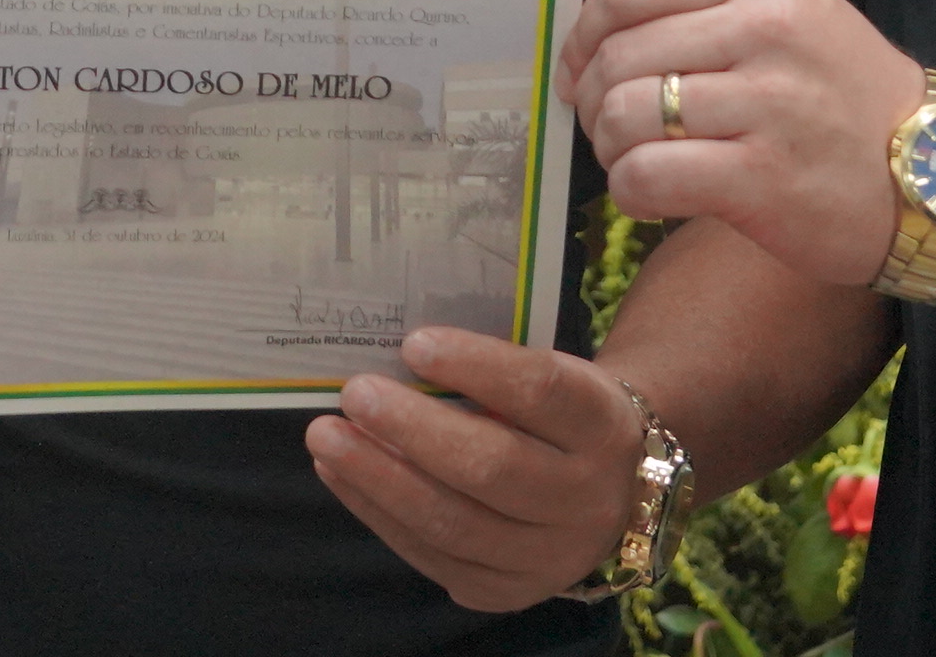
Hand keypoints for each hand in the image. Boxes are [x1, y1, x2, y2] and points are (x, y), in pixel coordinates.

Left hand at [307, 326, 652, 608]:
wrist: (609, 493)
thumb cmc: (557, 417)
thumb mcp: (553, 378)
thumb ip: (493, 371)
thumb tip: (399, 356)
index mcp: (602, 426)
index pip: (541, 392)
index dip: (476, 367)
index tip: (413, 344)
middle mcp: (586, 499)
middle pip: (492, 467)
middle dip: (413, 429)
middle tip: (355, 394)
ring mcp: (548, 557)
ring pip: (454, 522)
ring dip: (378, 478)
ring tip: (327, 438)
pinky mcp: (506, 592)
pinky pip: (432, 555)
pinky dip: (378, 512)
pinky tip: (341, 475)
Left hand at [562, 0, 935, 290]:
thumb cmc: (848, 100)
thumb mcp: (792, 15)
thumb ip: (705, 11)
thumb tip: (595, 41)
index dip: (583, 33)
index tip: (578, 69)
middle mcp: (765, 30)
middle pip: (620, 54)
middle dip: (594, 100)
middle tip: (611, 129)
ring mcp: (766, 104)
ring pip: (624, 114)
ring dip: (610, 148)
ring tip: (637, 160)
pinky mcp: (762, 178)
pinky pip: (645, 176)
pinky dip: (630, 191)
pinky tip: (652, 195)